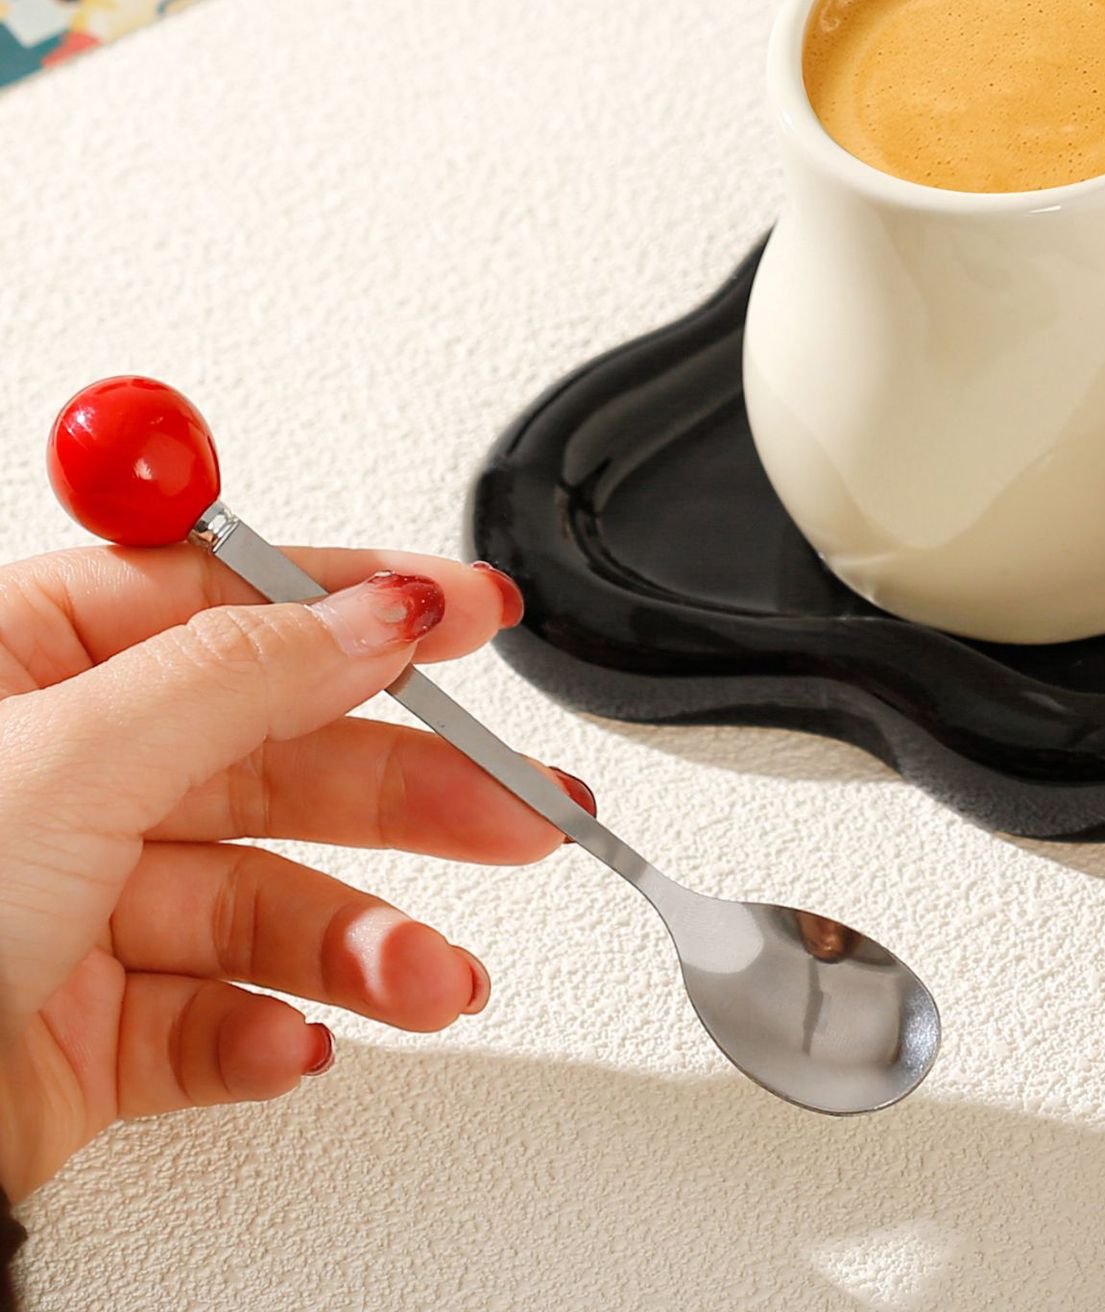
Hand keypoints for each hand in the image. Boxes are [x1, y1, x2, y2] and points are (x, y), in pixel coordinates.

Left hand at [0, 549, 590, 1199]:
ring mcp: (76, 908)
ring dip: (367, 942)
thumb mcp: (66, 758)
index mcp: (27, 668)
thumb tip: (378, 608)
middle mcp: (60, 778)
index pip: (229, 599)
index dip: (362, 602)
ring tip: (432, 976)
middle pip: (279, 754)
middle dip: (412, 793)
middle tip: (522, 806)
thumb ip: (245, 672)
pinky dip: (272, 1032)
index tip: (471, 612)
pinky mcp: (88, 1033)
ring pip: (267, 900)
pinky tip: (292, 1038)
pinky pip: (217, 1018)